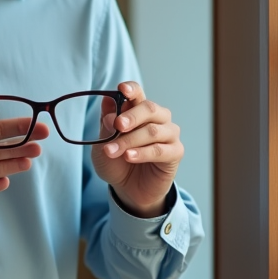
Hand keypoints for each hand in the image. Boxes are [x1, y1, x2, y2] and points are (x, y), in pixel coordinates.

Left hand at [91, 81, 182, 216]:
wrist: (126, 189)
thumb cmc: (116, 162)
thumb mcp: (102, 144)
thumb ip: (106, 125)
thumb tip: (108, 102)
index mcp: (137, 110)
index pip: (137, 93)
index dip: (131, 89)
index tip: (122, 89)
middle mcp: (157, 119)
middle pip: (150, 108)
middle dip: (132, 116)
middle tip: (118, 125)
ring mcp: (168, 135)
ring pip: (153, 130)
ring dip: (130, 140)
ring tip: (112, 152)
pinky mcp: (175, 152)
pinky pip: (160, 150)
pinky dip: (143, 153)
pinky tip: (129, 157)